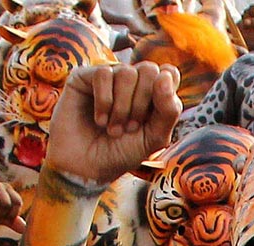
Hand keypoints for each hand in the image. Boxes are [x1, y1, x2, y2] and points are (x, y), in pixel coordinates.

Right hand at [44, 63, 182, 186]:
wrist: (84, 168)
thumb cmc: (119, 154)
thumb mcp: (153, 138)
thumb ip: (169, 110)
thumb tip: (165, 74)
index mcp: (151, 94)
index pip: (168, 73)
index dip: (165, 89)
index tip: (152, 115)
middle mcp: (131, 82)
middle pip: (149, 70)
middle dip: (140, 104)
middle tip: (129, 128)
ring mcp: (108, 78)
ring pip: (127, 72)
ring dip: (121, 107)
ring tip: (113, 129)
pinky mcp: (85, 77)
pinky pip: (104, 74)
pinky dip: (104, 101)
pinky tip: (99, 120)